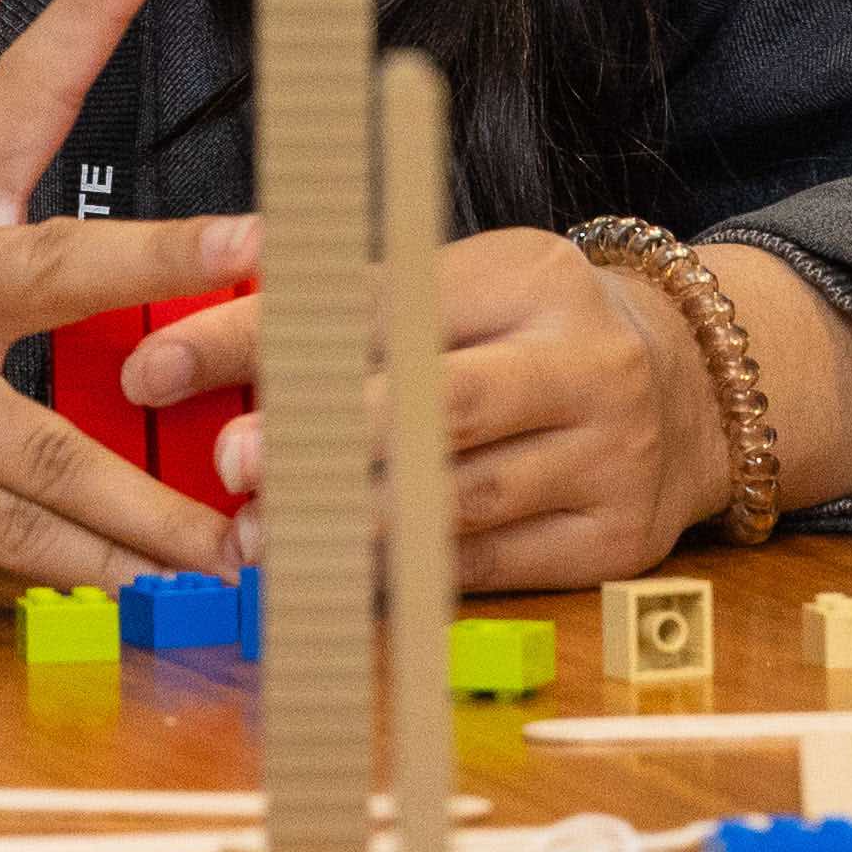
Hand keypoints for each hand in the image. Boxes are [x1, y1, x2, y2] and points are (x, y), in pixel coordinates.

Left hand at [131, 227, 726, 588]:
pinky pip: (490, 568)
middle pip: (440, 405)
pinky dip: (406, 575)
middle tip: (231, 462)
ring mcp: (609, 456)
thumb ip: (350, 309)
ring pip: (459, 502)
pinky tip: (337, 576)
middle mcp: (582, 362)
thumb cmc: (532, 334)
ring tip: (262, 536)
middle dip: (325, 438)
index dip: (263, 335)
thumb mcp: (463, 286)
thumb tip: (201, 338)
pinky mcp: (615, 540)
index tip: (162, 363)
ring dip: (348, 525)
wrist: (689, 393)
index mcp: (528, 275)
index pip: (375, 304)